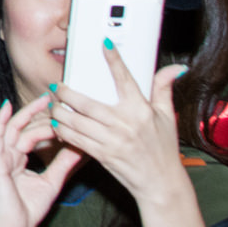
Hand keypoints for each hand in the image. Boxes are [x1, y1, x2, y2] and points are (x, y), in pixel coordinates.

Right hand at [0, 93, 82, 226]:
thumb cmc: (27, 209)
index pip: (32, 133)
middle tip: (56, 100)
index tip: (63, 112)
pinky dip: (0, 121)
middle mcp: (7, 153)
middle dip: (38, 112)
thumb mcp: (52, 181)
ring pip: (14, 129)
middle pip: (24, 127)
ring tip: (42, 100)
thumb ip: (63, 163)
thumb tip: (79, 148)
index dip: (46, 122)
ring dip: (28, 113)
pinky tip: (7, 107)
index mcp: (18, 157)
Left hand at [51, 46, 190, 206]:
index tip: (104, 43)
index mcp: (140, 110)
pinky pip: (76, 140)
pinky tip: (57, 124)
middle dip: (66, 93)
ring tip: (52, 104)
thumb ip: (164, 89)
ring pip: (76, 122)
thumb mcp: (166, 117)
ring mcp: (111, 140)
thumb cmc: (164, 149)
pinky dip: (63, 131)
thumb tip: (175, 68)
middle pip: (86, 103)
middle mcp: (124, 124)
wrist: (161, 184)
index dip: (114, 59)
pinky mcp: (102, 155)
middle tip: (56, 85)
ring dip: (59, 112)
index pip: (125, 79)